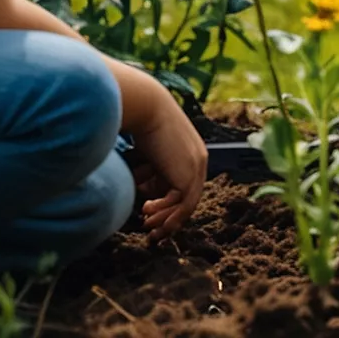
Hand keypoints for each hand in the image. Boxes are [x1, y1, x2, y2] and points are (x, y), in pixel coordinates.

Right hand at [122, 78, 206, 240]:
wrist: (146, 107)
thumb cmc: (140, 123)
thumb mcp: (149, 150)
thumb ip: (150, 170)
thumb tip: (139, 190)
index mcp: (192, 153)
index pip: (185, 185)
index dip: (169, 203)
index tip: (148, 213)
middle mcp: (199, 160)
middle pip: (189, 198)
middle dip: (169, 218)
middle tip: (151, 232)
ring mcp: (197, 167)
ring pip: (187, 204)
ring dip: (166, 220)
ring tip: (146, 225)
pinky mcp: (189, 173)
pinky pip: (181, 203)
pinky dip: (165, 213)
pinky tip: (145, 209)